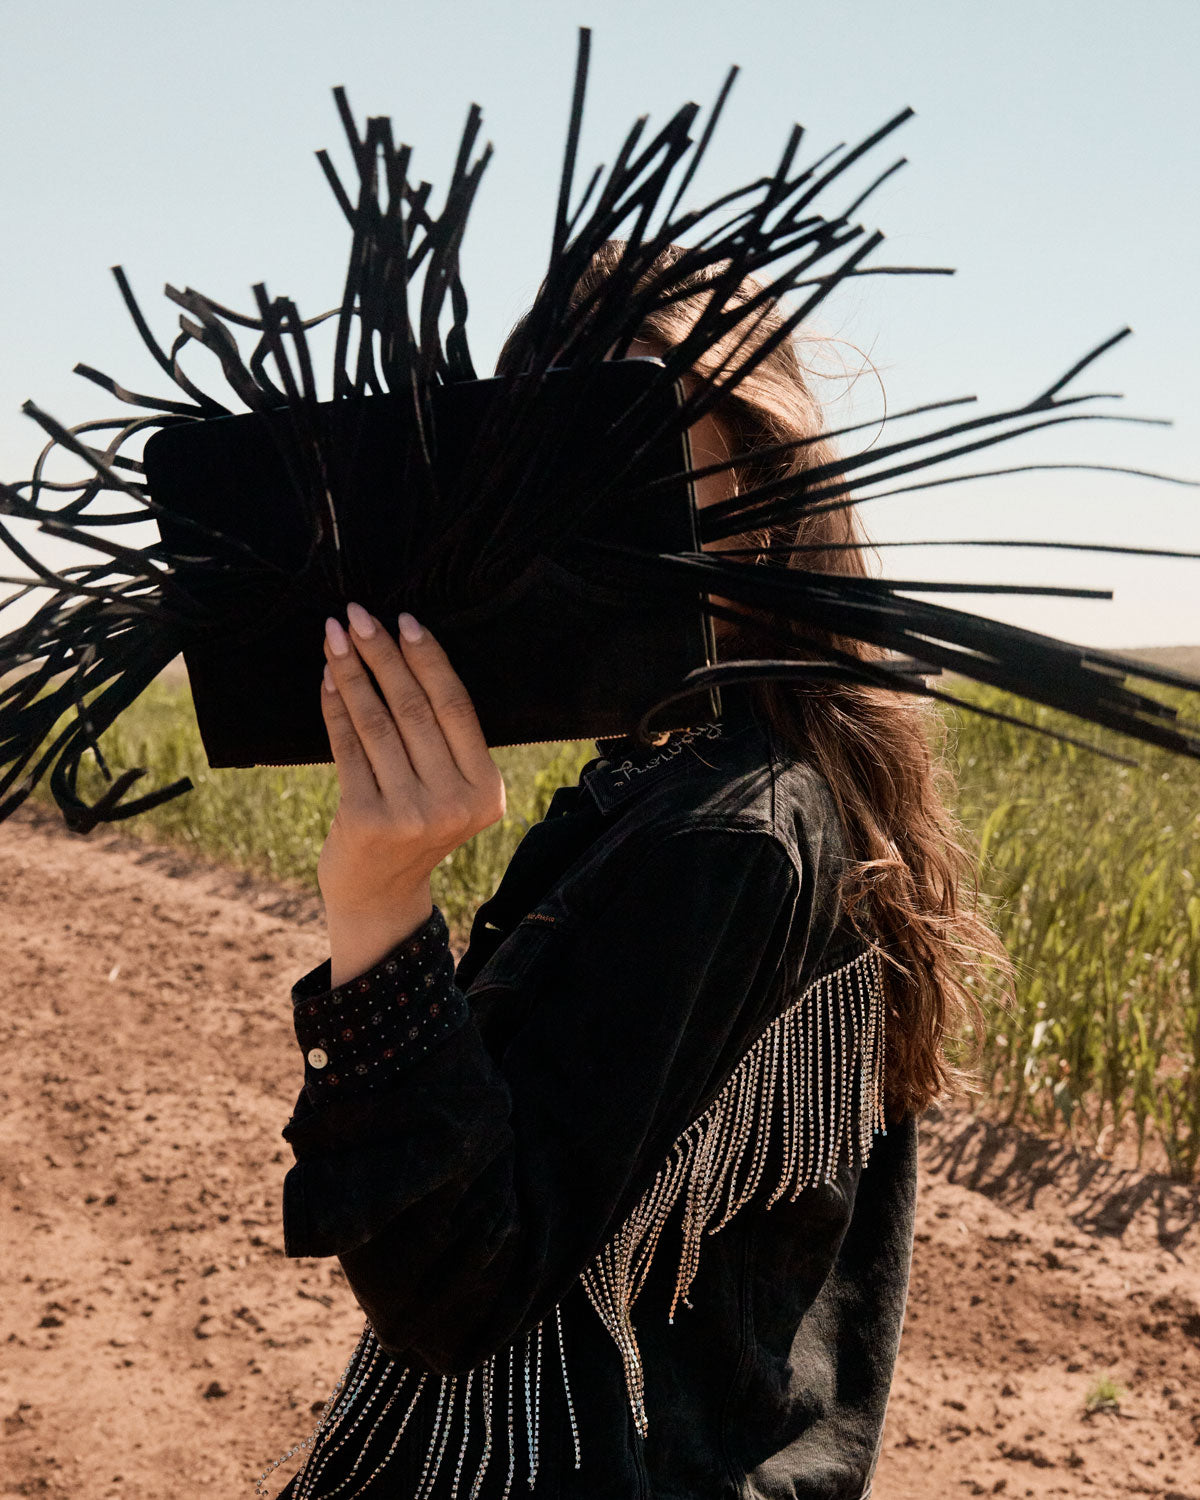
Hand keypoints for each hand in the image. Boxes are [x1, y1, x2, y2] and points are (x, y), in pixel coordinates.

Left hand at [318, 603, 505, 983]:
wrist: (379, 897)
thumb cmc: (413, 829)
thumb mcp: (448, 792)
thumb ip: (442, 741)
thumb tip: (403, 653)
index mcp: (486, 790)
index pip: (456, 708)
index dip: (428, 659)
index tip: (403, 620)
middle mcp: (455, 803)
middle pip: (416, 709)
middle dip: (383, 654)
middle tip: (358, 615)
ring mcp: (412, 814)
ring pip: (378, 723)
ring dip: (352, 673)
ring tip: (334, 637)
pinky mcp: (368, 819)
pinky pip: (348, 747)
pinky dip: (335, 707)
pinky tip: (327, 679)